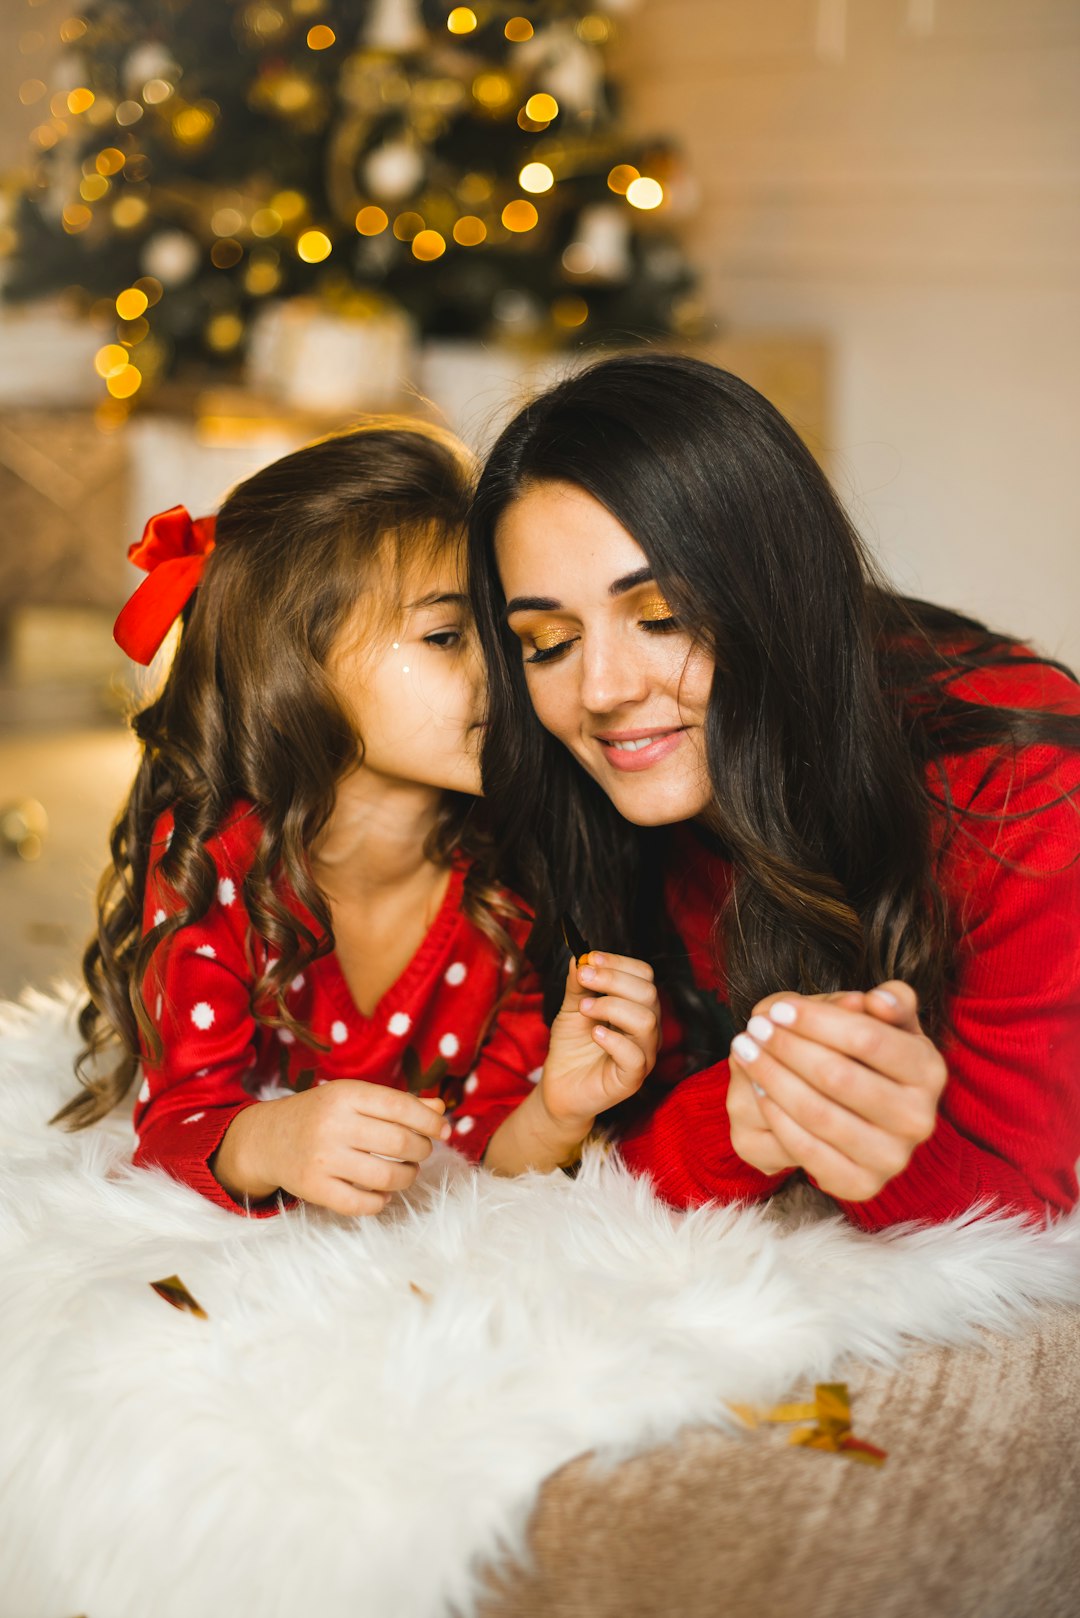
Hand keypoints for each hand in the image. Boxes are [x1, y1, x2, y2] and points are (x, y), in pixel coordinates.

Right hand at [214, 1081, 451, 1216]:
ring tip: (406, 1171)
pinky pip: (362, 1204)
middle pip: (400, 1143)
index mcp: (345, 1095)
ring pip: (387, 1176)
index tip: (443, 1130)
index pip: (401, 1107)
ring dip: (408, 1177)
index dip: (430, 1121)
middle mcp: (333, 1125)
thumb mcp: (354, 1098)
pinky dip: (381, 1201)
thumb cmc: (321, 1115)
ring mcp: (322, 1159)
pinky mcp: (313, 1189)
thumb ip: (397, 1103)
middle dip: (422, 1149)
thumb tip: (441, 1112)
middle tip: (421, 1151)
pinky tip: (382, 1193)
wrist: (267, 1139)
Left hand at [539, 951, 660, 1133]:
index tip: (590, 959)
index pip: (644, 975)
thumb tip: (579, 957)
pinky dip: (613, 1039)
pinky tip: (594, 1034)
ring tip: (585, 1009)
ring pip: (646, 1020)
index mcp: (637, 1006)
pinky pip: (635, 1055)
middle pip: (648, 992)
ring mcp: (643, 1054)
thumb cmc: (571, 1047)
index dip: (619, 963)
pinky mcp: (632, 1079)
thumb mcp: (572, 1008)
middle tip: (584, 978)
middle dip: (613, 979)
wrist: (559, 1087)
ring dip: (611, 1006)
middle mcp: (647, 1028)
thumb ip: (578, 984)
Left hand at [726, 982, 946, 1201]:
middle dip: (786, 1047)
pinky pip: (806, 1150)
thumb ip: (891, 1001)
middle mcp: (918, 1120)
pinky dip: (776, 1116)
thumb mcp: (890, 1023)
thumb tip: (876, 1000)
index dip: (816, 1021)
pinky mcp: (862, 1185)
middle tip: (754, 1028)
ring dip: (772, 1078)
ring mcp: (892, 1158)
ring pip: (817, 1113)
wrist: (871, 1114)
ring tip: (745, 1051)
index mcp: (930, 1072)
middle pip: (837, 1076)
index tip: (777, 1009)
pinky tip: (757, 1088)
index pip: (867, 1039)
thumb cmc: (875, 1056)